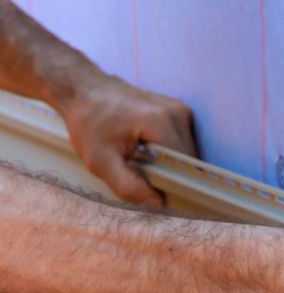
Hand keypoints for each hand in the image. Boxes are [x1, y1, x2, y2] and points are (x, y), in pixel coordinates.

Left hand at [56, 71, 197, 208]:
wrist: (83, 90)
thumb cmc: (88, 124)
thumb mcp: (99, 160)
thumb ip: (127, 185)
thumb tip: (158, 203)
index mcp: (161, 123)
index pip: (184, 166)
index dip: (174, 184)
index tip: (154, 190)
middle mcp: (178, 113)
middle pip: (190, 160)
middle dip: (172, 173)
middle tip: (143, 175)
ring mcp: (181, 109)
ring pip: (190, 152)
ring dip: (172, 163)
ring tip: (144, 160)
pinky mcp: (180, 109)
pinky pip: (185, 141)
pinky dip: (171, 151)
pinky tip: (149, 149)